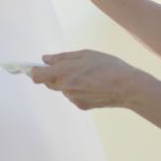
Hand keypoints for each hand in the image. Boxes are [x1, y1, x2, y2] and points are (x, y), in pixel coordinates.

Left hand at [27, 50, 144, 109]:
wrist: (126, 87)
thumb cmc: (108, 66)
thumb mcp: (85, 54)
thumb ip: (62, 57)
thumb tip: (45, 59)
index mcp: (64, 71)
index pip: (37, 76)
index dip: (33, 71)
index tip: (34, 67)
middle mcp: (65, 87)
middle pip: (49, 83)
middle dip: (53, 75)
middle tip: (68, 67)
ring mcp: (72, 98)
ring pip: (63, 89)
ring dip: (68, 82)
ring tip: (87, 75)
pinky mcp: (81, 106)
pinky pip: (73, 96)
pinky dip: (78, 91)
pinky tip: (93, 85)